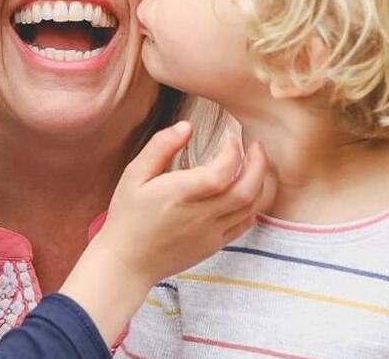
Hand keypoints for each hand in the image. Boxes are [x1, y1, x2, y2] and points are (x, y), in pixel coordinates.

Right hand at [58, 121, 271, 345]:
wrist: (128, 262)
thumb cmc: (127, 216)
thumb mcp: (133, 175)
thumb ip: (160, 147)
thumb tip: (186, 126)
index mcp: (179, 195)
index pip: (221, 172)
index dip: (233, 151)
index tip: (230, 137)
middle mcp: (201, 215)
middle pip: (246, 190)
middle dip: (258, 165)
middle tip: (256, 146)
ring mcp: (211, 233)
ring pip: (251, 207)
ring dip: (260, 183)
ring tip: (256, 165)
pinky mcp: (215, 245)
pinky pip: (244, 224)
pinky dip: (254, 205)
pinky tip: (248, 192)